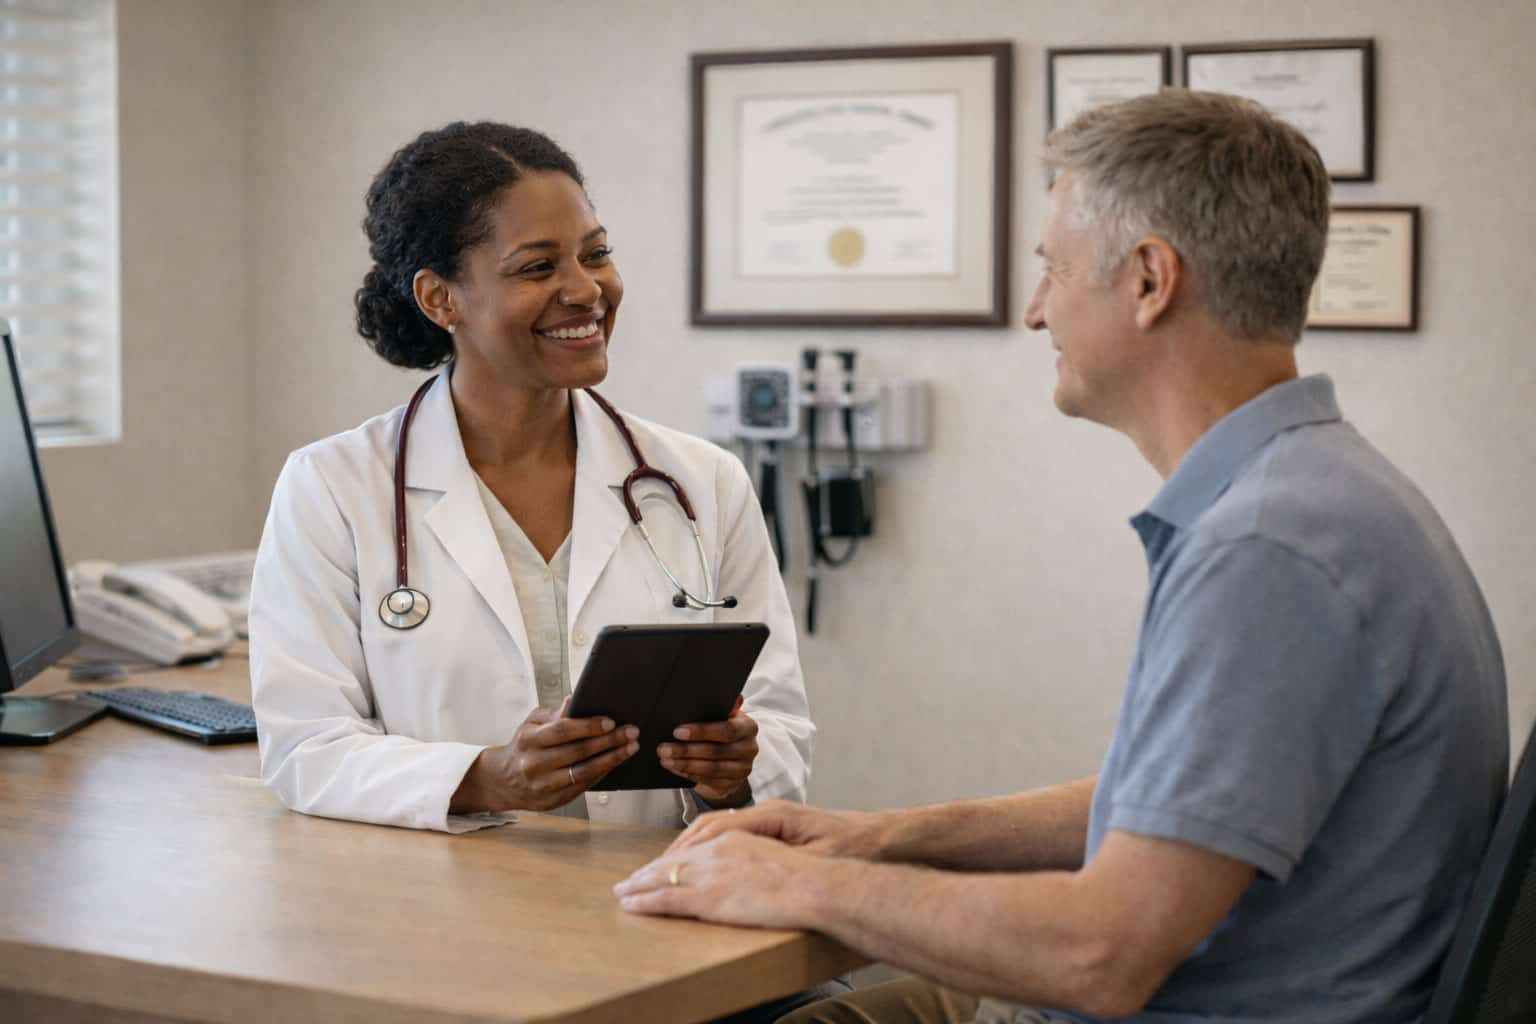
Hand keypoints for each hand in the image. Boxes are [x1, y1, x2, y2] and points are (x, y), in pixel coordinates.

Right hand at [450, 702, 638, 812]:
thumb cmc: (524, 746)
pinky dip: (602, 774)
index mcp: (528, 740)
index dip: (588, 726)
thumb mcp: (531, 724)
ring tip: (630, 748)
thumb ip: (553, 714)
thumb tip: (573, 701)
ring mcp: (543, 785)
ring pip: (583, 772)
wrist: (503, 780)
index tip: (611, 722)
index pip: (562, 731)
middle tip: (631, 732)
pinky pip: (582, 786)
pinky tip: (615, 762)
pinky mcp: (552, 801)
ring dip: (611, 759)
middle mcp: (534, 764)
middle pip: (577, 752)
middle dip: (609, 741)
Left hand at [613, 831, 831, 930]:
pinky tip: (631, 904)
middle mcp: (718, 851)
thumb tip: (741, 869)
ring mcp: (711, 873)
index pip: (694, 848)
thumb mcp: (776, 855)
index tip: (658, 866)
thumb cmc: (808, 875)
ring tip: (622, 892)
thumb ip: (753, 858)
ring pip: (664, 876)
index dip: (673, 858)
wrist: (815, 884)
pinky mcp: (709, 896)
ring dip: (640, 885)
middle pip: (673, 859)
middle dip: (649, 870)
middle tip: (629, 880)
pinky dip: (646, 901)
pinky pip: (668, 898)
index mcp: (735, 840)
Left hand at [657, 695, 757, 806]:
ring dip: (684, 764)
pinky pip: (707, 781)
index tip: (678, 731)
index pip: (727, 730)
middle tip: (663, 748)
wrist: (732, 759)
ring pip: (710, 769)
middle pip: (716, 751)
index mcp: (748, 727)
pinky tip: (675, 768)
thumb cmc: (723, 732)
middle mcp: (749, 749)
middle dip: (686, 750)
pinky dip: (688, 774)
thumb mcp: (725, 717)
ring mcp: (742, 770)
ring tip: (665, 758)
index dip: (702, 731)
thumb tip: (734, 697)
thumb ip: (724, 707)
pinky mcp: (731, 785)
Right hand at [663, 798, 881, 858]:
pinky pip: (728, 836)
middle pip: (709, 826)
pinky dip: (705, 848)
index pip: (718, 828)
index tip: (660, 869)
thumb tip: (748, 868)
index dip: (687, 850)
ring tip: (659, 870)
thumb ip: (782, 862)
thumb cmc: (852, 847)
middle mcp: (766, 813)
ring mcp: (768, 820)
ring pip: (715, 829)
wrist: (879, 838)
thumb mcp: (818, 859)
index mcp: (773, 815)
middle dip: (676, 850)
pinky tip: (692, 864)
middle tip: (645, 873)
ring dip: (687, 849)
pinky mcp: (773, 829)